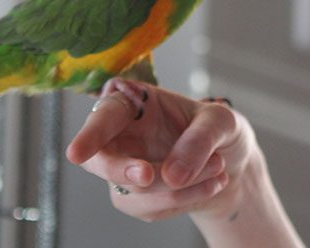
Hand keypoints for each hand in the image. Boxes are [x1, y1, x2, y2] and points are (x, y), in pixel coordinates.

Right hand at [66, 80, 257, 221]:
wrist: (230, 160)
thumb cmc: (218, 129)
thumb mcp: (220, 122)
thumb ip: (199, 140)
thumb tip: (171, 175)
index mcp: (134, 102)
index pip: (105, 114)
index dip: (89, 134)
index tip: (78, 153)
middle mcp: (120, 134)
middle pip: (98, 159)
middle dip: (121, 170)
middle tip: (148, 176)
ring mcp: (123, 168)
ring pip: (129, 190)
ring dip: (176, 189)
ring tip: (218, 167)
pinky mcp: (133, 197)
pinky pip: (148, 208)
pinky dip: (184, 199)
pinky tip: (211, 184)